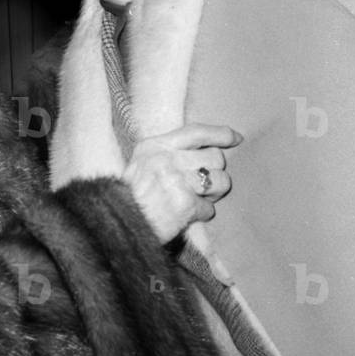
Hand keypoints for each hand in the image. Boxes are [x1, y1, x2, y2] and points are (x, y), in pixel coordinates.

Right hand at [122, 124, 242, 242]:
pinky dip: (201, 214)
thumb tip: (206, 152)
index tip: (236, 138)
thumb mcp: (141, 163)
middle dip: (215, 173)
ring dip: (213, 194)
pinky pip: (209, 209)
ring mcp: (176, 180)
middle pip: (214, 158)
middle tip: (202, 186)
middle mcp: (166, 159)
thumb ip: (168, 154)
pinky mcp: (185, 204)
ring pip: (220, 181)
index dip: (220, 134)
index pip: (195, 132)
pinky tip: (187, 215)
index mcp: (155, 145)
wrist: (118, 223)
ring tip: (197, 200)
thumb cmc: (130, 196)